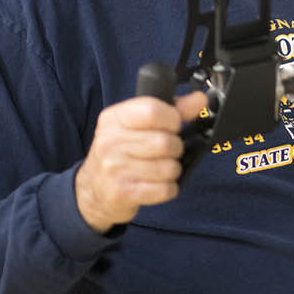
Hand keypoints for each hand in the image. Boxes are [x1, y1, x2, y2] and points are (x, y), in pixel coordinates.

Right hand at [75, 91, 206, 232]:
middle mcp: (110, 141)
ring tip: (159, 168)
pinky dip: (168, 188)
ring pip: (169, 168)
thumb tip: (200, 100)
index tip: (174, 124)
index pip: (152, 110)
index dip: (173, 118)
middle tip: (166, 151)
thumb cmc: (120, 153)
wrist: (93, 191)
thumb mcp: (137, 124)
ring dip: (172, 170)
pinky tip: (155, 184)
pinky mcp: (123, 193)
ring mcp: (114, 168)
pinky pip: (165, 190)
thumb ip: (172, 109)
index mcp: (114, 118)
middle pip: (165, 142)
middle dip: (175, 148)